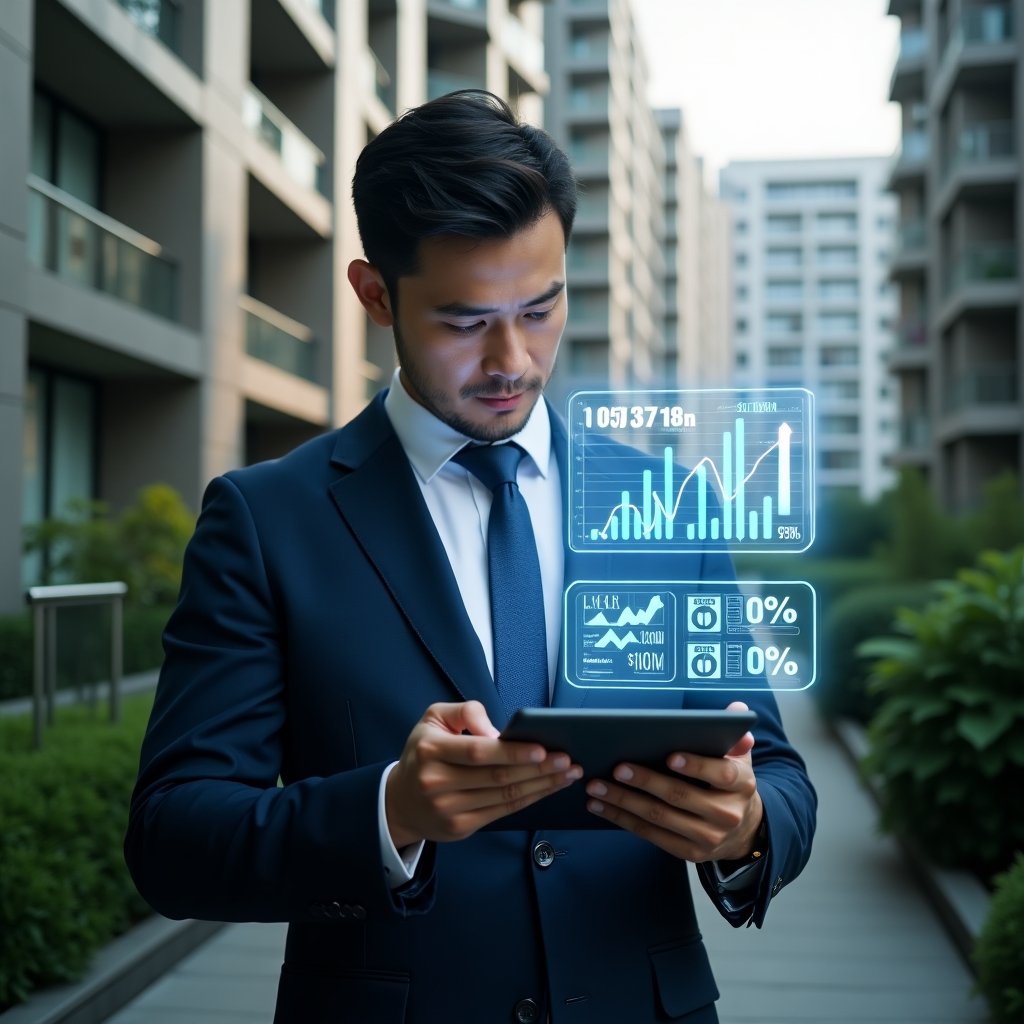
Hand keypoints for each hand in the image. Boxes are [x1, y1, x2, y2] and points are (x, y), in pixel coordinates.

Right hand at [386, 701, 581, 847]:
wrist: (400, 801)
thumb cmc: (423, 752)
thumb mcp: (435, 718)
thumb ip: (466, 712)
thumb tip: (497, 732)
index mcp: (430, 750)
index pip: (479, 752)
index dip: (513, 752)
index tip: (542, 749)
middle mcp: (437, 782)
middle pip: (497, 777)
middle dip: (538, 769)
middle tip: (567, 760)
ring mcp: (448, 809)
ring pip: (504, 796)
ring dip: (541, 786)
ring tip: (566, 774)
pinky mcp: (460, 827)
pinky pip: (503, 812)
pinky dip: (529, 800)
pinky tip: (546, 789)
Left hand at [584, 702, 762, 861]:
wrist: (744, 831)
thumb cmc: (729, 785)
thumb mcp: (739, 759)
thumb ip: (733, 735)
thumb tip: (736, 708)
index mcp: (741, 785)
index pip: (722, 774)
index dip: (696, 766)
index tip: (670, 756)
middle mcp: (727, 814)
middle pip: (681, 796)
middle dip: (646, 781)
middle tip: (618, 768)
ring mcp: (708, 837)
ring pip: (659, 817)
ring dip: (624, 801)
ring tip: (597, 787)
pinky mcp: (688, 853)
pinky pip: (651, 835)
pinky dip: (623, 820)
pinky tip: (602, 806)